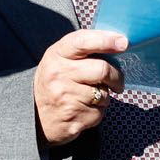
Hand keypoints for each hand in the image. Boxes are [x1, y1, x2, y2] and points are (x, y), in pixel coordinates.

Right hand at [34, 29, 125, 147]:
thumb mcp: (60, 58)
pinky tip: (84, 109)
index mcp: (56, 55)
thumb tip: (119, 42)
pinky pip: (100, 113)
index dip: (105, 40)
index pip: (82, 42)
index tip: (124, 42)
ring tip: (90, 96)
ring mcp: (65, 99)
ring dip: (105, 96)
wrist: (35, 117)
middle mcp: (58, 75)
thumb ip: (84, 49)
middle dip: (117, 77)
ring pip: (104, 94)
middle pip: (102, 70)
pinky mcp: (74, 119)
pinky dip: (98, 111)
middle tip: (117, 82)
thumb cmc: (55, 81)